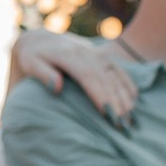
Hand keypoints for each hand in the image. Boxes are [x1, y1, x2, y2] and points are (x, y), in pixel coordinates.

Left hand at [12, 29, 135, 126]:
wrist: (39, 40)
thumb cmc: (31, 57)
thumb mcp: (30, 63)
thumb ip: (42, 73)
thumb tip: (56, 87)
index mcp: (68, 54)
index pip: (88, 75)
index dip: (100, 94)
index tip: (108, 114)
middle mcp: (86, 52)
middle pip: (106, 78)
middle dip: (116, 101)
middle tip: (123, 125)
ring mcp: (96, 53)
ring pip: (115, 74)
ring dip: (125, 95)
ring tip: (130, 118)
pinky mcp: (102, 55)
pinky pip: (119, 70)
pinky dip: (128, 84)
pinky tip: (134, 100)